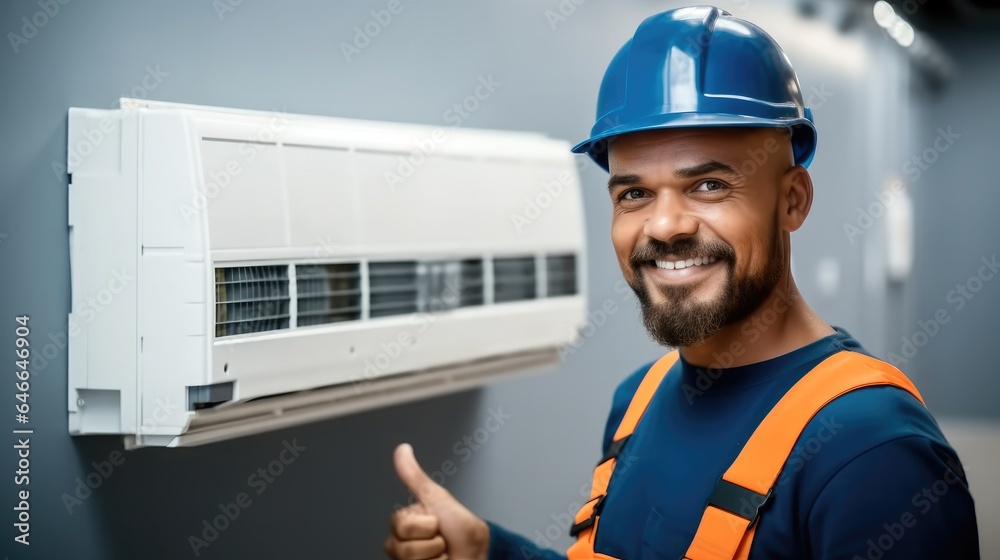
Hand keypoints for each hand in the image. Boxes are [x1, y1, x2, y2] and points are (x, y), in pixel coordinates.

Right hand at [384, 443, 489, 559]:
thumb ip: (415, 477)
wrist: (479, 556)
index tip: (436, 522)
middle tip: (442, 539)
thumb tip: (402, 448)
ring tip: (444, 554)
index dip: (424, 525)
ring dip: (434, 556)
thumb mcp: (437, 499)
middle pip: (399, 545)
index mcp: (407, 524)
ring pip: (408, 559)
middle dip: (429, 541)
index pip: (399, 525)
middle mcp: (404, 544)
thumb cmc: (463, 532)